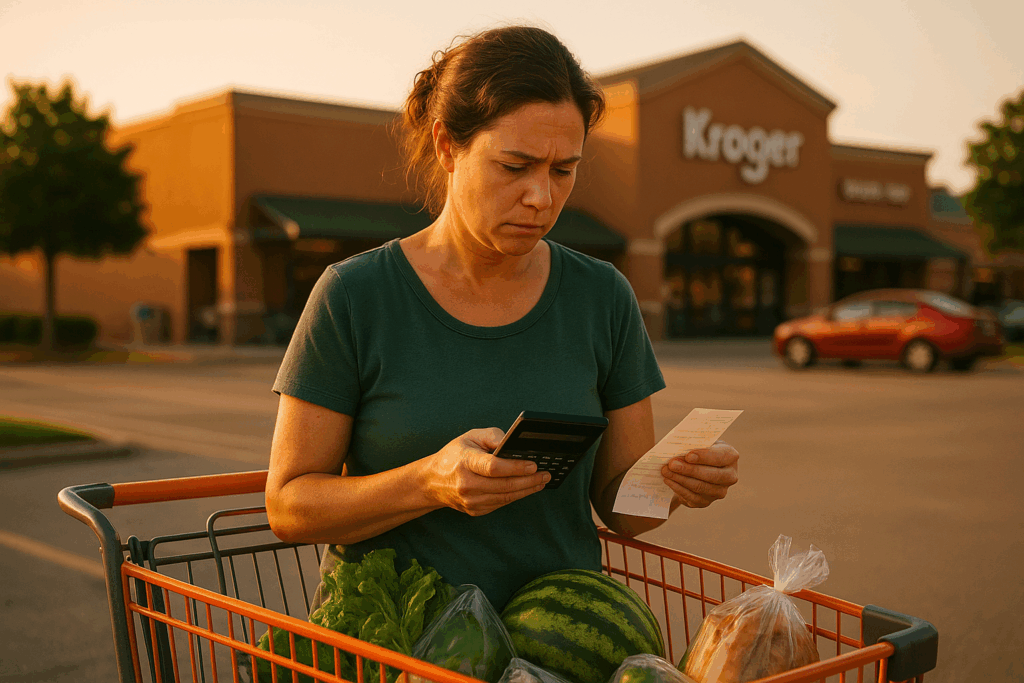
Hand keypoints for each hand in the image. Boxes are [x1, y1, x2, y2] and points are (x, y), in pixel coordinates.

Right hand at [427, 428, 550, 515]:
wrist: (432, 481)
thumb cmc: (454, 455)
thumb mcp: (470, 436)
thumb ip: (493, 436)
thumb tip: (513, 444)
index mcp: (465, 462)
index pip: (493, 467)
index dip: (516, 467)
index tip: (534, 465)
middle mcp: (466, 484)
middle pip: (504, 485)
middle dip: (529, 480)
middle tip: (546, 474)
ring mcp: (470, 500)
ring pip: (505, 497)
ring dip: (527, 490)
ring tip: (542, 481)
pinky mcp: (475, 510)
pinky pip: (500, 503)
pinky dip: (515, 496)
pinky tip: (527, 488)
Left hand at [660, 440, 738, 508]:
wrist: (698, 466)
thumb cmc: (698, 450)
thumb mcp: (699, 443)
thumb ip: (693, 444)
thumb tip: (677, 450)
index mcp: (731, 456)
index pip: (721, 457)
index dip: (704, 457)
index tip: (688, 456)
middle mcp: (730, 476)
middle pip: (711, 475)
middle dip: (689, 470)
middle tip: (672, 464)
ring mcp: (719, 491)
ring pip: (700, 487)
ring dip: (680, 479)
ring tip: (666, 471)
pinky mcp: (706, 501)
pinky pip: (692, 497)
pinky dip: (678, 488)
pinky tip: (668, 480)